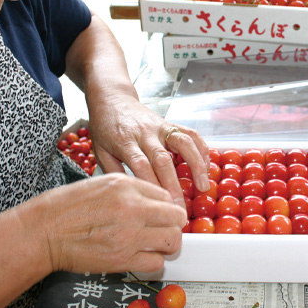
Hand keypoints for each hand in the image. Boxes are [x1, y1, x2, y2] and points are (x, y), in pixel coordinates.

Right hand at [28, 174, 187, 273]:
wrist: (45, 231)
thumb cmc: (67, 207)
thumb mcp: (101, 183)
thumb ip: (131, 189)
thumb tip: (155, 200)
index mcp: (125, 186)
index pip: (166, 195)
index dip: (166, 206)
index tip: (161, 214)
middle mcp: (131, 208)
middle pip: (176, 218)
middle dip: (173, 224)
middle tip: (164, 229)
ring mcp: (129, 236)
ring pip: (172, 241)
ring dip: (166, 244)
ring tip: (155, 243)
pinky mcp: (123, 260)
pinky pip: (156, 263)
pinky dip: (153, 261)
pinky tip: (141, 256)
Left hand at [88, 95, 209, 206]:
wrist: (111, 98)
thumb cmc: (104, 127)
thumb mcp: (99, 150)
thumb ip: (114, 172)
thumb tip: (130, 196)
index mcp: (125, 141)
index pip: (141, 166)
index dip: (154, 186)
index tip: (161, 207)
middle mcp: (145, 133)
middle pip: (163, 160)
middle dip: (175, 186)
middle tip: (181, 209)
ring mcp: (160, 126)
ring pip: (183, 143)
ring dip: (196, 165)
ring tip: (203, 186)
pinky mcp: (170, 122)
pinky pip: (190, 133)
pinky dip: (202, 148)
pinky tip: (207, 165)